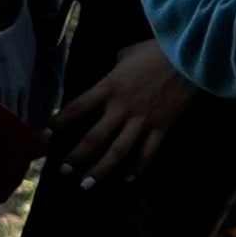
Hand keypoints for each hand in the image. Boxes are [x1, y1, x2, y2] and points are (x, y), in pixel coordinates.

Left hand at [58, 39, 202, 184]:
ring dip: (100, 170)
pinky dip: (137, 168)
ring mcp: (142, 121)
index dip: (59, 122)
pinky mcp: (162, 128)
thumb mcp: (126, 55)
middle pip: (93, 139)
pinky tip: (127, 179)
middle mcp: (121, 109)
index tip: (46, 134)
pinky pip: (147, 153)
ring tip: (86, 184)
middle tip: (63, 170)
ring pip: (117, 152)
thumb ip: (114, 69)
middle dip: (76, 156)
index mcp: (108, 88)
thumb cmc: (155, 51)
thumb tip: (111, 73)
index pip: (76, 108)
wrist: (189, 57)